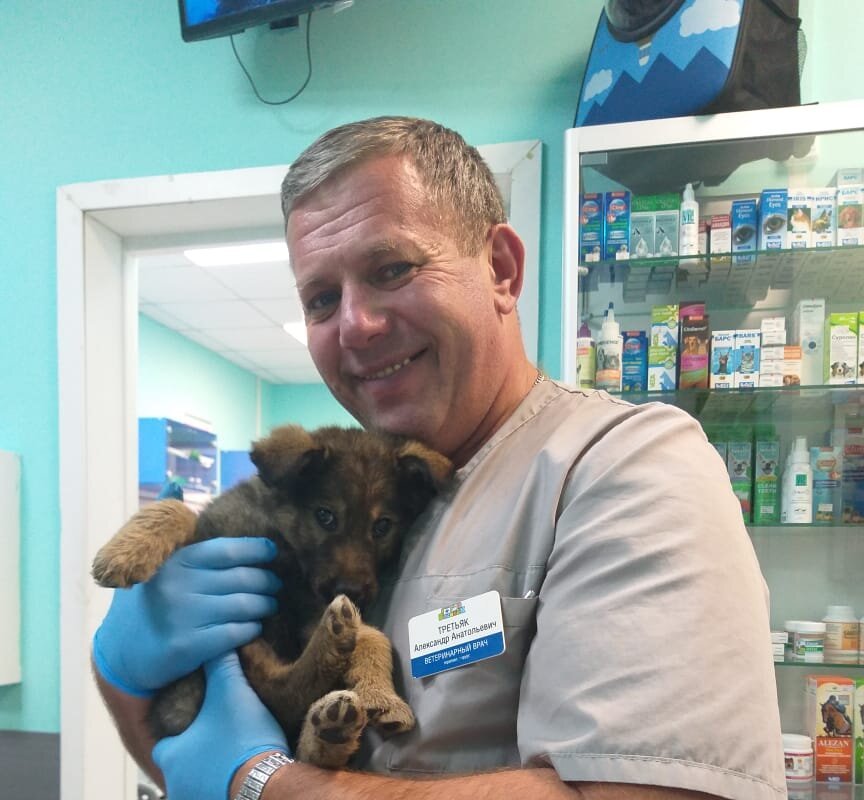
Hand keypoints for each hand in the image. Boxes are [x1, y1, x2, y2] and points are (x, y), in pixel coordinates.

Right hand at [92, 537, 280, 695]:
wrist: (121, 653)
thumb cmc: (147, 601)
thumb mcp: (153, 561)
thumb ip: (171, 527)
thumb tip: (175, 482)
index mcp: (176, 561)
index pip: (226, 549)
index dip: (255, 549)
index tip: (272, 551)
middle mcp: (179, 585)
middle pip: (242, 578)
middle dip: (267, 581)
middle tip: (277, 584)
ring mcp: (182, 617)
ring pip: (244, 605)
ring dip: (265, 604)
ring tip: (270, 604)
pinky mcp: (186, 647)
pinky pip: (235, 633)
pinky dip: (251, 628)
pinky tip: (254, 626)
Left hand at [153, 651, 289, 799]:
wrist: (266, 783)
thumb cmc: (242, 742)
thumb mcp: (231, 692)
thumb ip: (220, 665)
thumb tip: (217, 644)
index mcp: (172, 756)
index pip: (163, 744)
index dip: (179, 733)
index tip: (197, 725)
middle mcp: (176, 784)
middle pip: (180, 766)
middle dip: (196, 755)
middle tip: (218, 741)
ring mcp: (194, 799)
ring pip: (195, 784)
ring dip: (209, 773)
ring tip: (232, 759)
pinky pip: (213, 794)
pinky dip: (223, 787)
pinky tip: (240, 776)